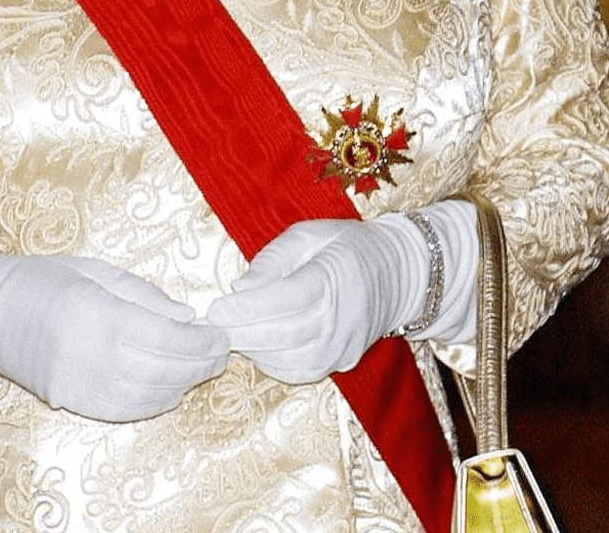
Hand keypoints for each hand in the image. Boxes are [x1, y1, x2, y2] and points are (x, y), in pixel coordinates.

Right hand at [0, 254, 229, 420]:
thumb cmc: (45, 279)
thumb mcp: (97, 272)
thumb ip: (145, 296)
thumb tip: (189, 318)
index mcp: (96, 314)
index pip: (165, 339)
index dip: (200, 342)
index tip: (220, 335)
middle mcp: (88, 355)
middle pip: (161, 371)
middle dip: (199, 365)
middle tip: (220, 351)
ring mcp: (78, 385)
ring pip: (147, 397)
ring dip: (181, 384)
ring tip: (200, 367)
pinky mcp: (70, 402)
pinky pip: (124, 410)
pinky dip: (154, 402)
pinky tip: (170, 387)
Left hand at [205, 215, 430, 380]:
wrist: (395, 272)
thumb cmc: (343, 246)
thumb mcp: (307, 235)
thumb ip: (272, 259)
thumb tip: (238, 289)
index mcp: (334, 276)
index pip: (287, 299)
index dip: (248, 309)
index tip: (217, 309)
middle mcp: (343, 317)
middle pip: (286, 335)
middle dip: (243, 334)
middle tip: (213, 327)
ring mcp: (345, 345)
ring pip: (292, 361)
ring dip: (255, 351)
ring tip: (232, 334)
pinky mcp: (344, 361)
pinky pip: (304, 373)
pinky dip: (274, 366)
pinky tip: (257, 349)